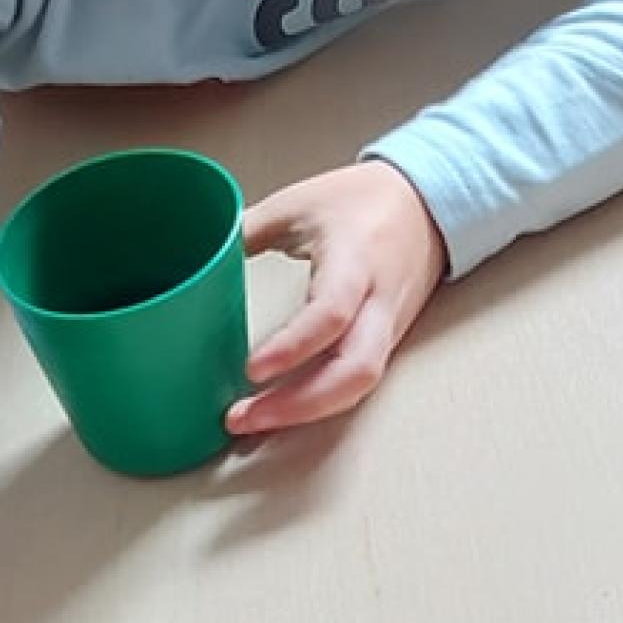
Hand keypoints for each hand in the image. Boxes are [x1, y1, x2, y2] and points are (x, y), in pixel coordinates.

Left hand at [230, 159, 447, 435]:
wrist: (426, 201)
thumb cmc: (365, 199)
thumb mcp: (297, 203)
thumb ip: (245, 231)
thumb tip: (196, 258)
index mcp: (356, 259)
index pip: (331, 313)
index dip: (293, 347)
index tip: (251, 370)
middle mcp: (379, 301)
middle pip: (353, 370)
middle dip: (296, 404)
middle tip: (241, 417)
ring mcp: (387, 327)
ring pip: (358, 386)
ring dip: (304, 413)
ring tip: (252, 423)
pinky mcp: (385, 343)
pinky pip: (356, 383)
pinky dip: (318, 404)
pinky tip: (281, 411)